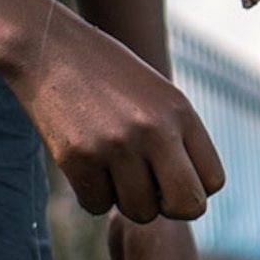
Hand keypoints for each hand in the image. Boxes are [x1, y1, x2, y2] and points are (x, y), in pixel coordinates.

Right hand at [7, 16, 224, 223]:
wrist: (46, 47)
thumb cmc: (105, 75)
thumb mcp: (156, 96)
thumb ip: (178, 140)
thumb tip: (186, 201)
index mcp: (181, 112)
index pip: (213, 182)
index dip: (191, 187)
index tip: (168, 175)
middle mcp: (156, 130)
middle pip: (188, 207)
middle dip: (168, 206)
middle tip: (147, 188)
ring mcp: (117, 146)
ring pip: (140, 212)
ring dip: (124, 198)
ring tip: (111, 167)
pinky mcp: (79, 158)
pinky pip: (97, 205)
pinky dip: (91, 193)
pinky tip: (86, 163)